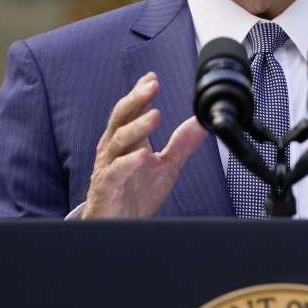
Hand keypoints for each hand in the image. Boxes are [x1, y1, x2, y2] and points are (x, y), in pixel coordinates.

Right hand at [82, 72, 207, 217]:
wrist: (119, 229)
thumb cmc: (136, 195)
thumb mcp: (166, 166)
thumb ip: (182, 144)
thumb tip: (201, 123)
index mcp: (127, 142)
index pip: (131, 111)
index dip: (140, 93)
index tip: (152, 78)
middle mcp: (114, 150)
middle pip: (120, 118)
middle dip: (136, 100)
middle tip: (152, 86)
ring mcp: (108, 168)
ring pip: (117, 141)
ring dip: (136, 127)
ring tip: (155, 115)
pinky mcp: (106, 188)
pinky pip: (115, 172)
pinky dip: (128, 162)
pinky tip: (143, 154)